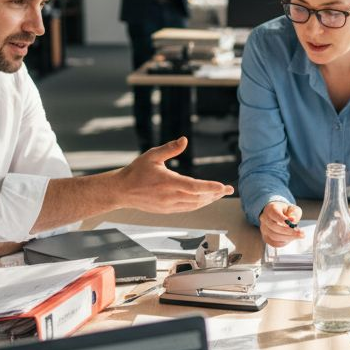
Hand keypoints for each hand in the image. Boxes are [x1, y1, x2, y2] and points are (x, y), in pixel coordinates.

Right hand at [112, 137, 232, 211]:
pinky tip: (205, 200)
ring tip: (220, 194)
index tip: (223, 186)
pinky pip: (187, 209)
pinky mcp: (167, 210)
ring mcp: (168, 205)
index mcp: (167, 182)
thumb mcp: (152, 155)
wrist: (122, 191)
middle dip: (215, 194)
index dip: (210, 187)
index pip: (194, 187)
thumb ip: (170, 148)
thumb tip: (184, 139)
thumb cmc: (136, 171)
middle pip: (198, 198)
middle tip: (228, 189)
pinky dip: (198, 204)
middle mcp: (170, 196)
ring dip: (208, 200)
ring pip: (194, 205)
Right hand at [259, 202, 303, 246]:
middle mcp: (265, 219)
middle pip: (274, 227)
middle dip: (289, 231)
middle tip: (301, 233)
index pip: (274, 214)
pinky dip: (284, 242)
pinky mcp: (266, 237)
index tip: (294, 221)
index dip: (284, 219)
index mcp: (270, 209)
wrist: (279, 215)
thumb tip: (293, 221)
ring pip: (274, 236)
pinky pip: (274, 243)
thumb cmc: (286, 211)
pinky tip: (291, 238)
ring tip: (299, 236)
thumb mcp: (293, 209)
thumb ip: (294, 213)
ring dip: (288, 237)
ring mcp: (264, 229)